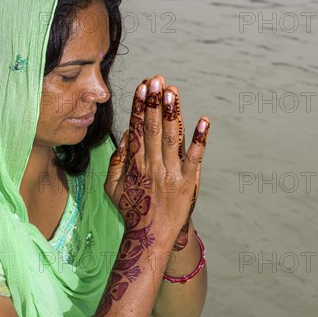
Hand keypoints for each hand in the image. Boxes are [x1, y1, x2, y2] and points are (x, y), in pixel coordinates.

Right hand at [105, 75, 209, 246]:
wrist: (152, 237)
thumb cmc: (132, 210)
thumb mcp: (113, 187)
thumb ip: (117, 160)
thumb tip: (126, 134)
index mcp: (135, 165)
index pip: (137, 129)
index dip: (140, 107)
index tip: (142, 87)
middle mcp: (153, 166)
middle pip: (153, 128)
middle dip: (155, 102)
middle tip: (157, 80)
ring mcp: (171, 173)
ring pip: (172, 138)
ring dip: (172, 114)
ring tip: (172, 91)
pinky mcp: (188, 182)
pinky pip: (195, 158)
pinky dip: (200, 139)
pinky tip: (204, 121)